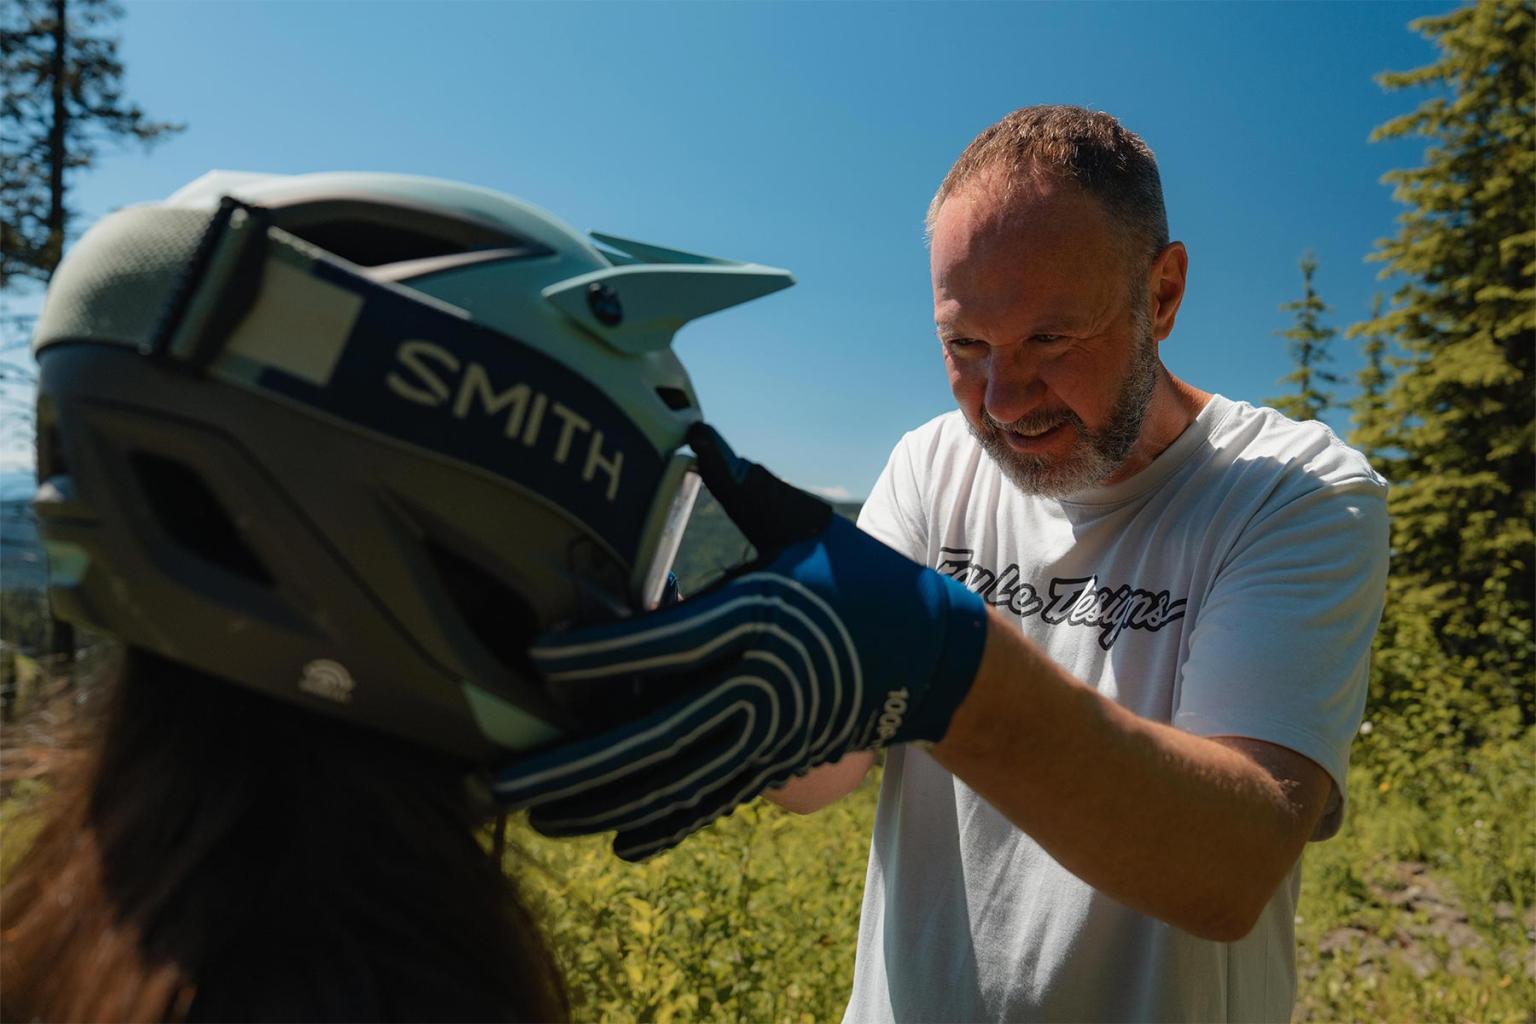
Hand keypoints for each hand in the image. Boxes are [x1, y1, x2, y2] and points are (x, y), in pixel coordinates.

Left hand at [493, 424, 987, 859]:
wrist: (933, 657)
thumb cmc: (862, 577)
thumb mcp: (805, 524)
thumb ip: (743, 484)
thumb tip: (693, 427)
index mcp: (759, 619)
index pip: (664, 644)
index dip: (597, 656)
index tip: (534, 660)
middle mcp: (759, 686)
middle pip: (653, 737)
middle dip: (573, 766)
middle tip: (499, 782)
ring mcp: (768, 737)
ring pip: (671, 785)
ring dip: (599, 806)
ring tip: (534, 816)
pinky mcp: (777, 766)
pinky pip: (710, 804)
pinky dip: (660, 827)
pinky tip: (613, 841)